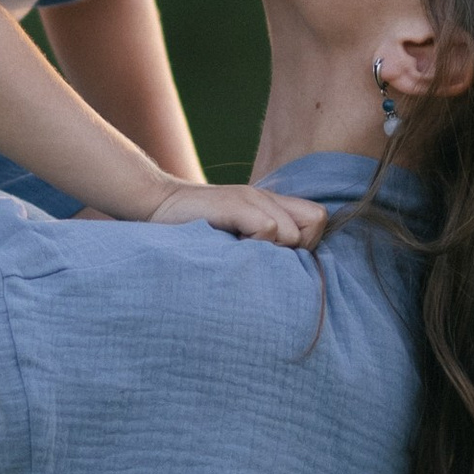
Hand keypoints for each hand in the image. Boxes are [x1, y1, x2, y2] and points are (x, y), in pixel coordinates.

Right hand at [145, 180, 328, 247]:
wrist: (156, 204)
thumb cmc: (194, 228)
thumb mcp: (233, 232)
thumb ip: (259, 240)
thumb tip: (287, 275)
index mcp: (270, 204)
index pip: (318, 218)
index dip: (308, 242)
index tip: (280, 258)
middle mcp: (265, 198)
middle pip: (315, 223)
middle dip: (296, 249)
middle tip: (264, 258)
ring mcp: (251, 198)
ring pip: (292, 233)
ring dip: (273, 252)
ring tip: (243, 254)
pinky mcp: (234, 203)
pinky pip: (268, 229)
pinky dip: (255, 246)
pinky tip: (232, 249)